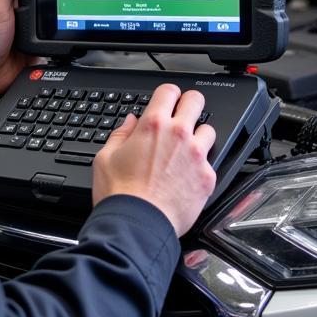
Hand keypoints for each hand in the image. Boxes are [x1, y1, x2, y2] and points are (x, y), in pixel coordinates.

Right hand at [92, 84, 216, 235]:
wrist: (137, 225)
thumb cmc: (120, 194)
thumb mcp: (105, 158)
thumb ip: (120, 135)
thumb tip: (129, 122)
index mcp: (152, 125)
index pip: (169, 91)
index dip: (168, 94)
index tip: (167, 101)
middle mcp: (178, 135)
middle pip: (196, 101)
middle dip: (190, 104)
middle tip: (183, 114)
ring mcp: (196, 156)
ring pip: (209, 130)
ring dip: (199, 135)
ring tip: (187, 148)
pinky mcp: (207, 177)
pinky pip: (211, 162)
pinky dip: (201, 166)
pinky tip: (189, 176)